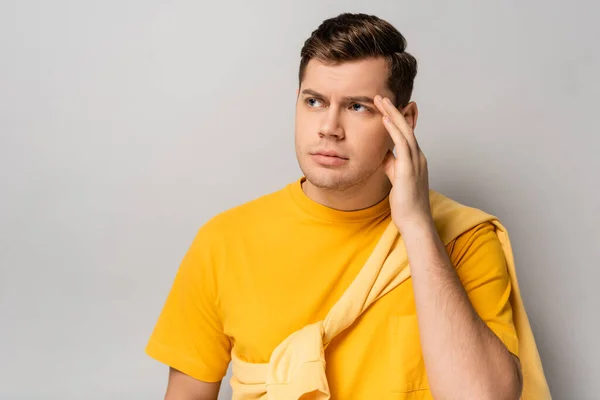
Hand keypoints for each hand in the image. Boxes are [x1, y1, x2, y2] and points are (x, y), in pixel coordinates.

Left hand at [374, 95, 432, 233]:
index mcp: (416, 159)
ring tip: (381, 100)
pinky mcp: (409, 169)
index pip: (406, 133)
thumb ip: (391, 164)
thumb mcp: (396, 178)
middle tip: (381, 96)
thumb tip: (383, 153)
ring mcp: (416, 162)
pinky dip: (393, 129)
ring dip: (392, 114)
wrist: (415, 222)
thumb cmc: (406, 204)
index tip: (385, 106)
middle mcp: (419, 157)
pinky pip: (402, 144)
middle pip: (407, 127)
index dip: (396, 118)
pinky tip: (385, 119)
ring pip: (405, 131)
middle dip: (394, 110)